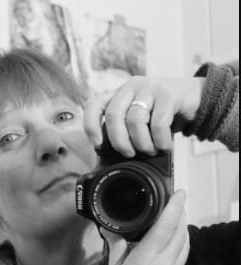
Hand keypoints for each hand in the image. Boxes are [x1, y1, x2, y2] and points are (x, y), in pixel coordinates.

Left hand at [84, 77, 206, 156]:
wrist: (197, 99)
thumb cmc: (164, 115)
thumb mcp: (140, 120)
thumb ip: (123, 129)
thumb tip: (105, 154)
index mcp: (119, 94)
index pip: (94, 104)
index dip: (90, 125)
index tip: (96, 144)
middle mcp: (131, 86)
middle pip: (113, 115)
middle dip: (119, 141)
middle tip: (129, 153)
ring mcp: (150, 87)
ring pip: (135, 120)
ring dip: (142, 143)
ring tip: (151, 150)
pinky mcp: (169, 93)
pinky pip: (158, 123)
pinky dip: (160, 141)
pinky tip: (165, 146)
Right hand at [99, 190, 189, 264]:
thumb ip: (116, 248)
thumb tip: (110, 231)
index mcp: (147, 260)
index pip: (166, 226)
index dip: (174, 206)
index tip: (179, 192)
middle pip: (180, 232)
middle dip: (181, 213)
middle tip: (175, 201)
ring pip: (184, 244)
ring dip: (183, 228)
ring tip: (175, 218)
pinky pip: (182, 257)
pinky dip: (180, 243)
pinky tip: (171, 241)